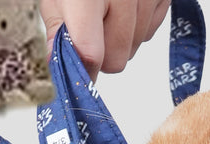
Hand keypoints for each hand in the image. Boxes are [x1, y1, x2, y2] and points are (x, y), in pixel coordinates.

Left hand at [40, 0, 171, 78]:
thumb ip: (58, 26)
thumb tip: (59, 64)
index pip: (90, 52)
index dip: (83, 68)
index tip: (78, 71)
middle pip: (116, 59)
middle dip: (102, 52)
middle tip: (91, 28)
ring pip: (134, 48)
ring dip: (120, 38)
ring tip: (108, 8)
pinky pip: (151, 32)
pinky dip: (138, 25)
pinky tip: (126, 4)